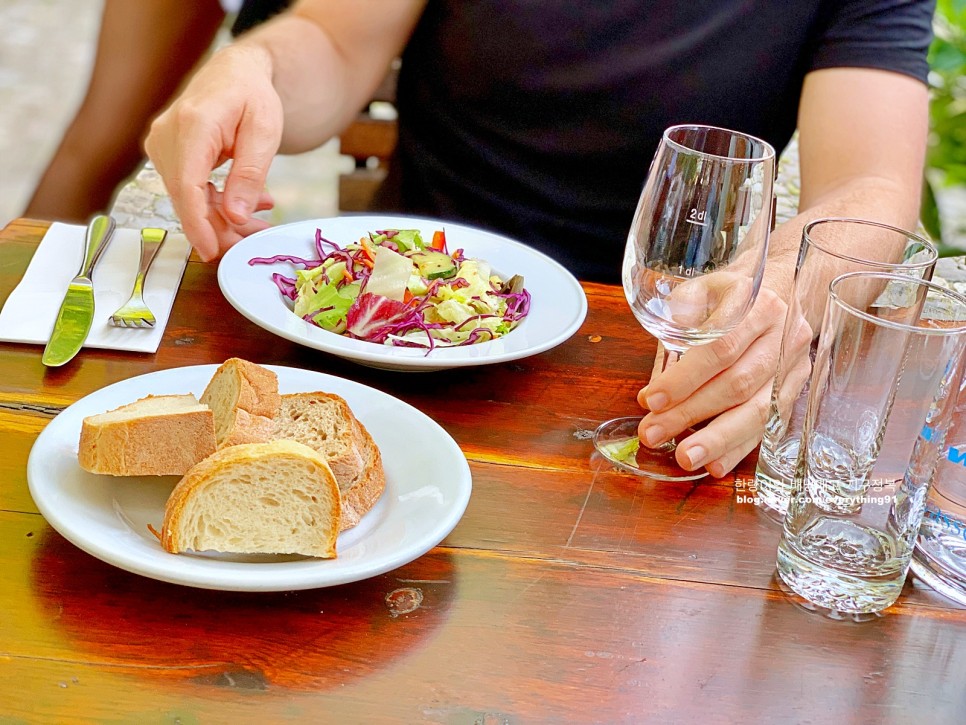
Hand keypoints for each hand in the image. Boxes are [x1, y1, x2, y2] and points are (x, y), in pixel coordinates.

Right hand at [144, 45, 282, 260]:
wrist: (235, 73)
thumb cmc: (253, 96)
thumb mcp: (265, 133)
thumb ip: (250, 175)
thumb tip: (235, 217)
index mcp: (193, 125)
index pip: (186, 186)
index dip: (197, 224)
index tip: (210, 252)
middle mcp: (167, 134)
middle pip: (186, 198)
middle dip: (219, 228)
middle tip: (254, 241)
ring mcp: (162, 145)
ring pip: (188, 198)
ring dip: (222, 218)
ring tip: (261, 223)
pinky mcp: (167, 154)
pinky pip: (189, 190)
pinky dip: (216, 204)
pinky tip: (247, 208)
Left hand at [636, 285, 789, 476]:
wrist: (786, 286)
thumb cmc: (733, 292)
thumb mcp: (704, 287)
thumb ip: (680, 319)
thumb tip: (656, 371)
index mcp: (759, 305)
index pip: (721, 347)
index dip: (685, 378)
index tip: (652, 399)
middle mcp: (785, 336)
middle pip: (737, 383)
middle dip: (691, 414)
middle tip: (653, 434)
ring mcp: (796, 366)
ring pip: (759, 410)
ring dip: (718, 439)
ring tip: (685, 458)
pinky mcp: (796, 390)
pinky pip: (769, 425)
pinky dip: (740, 447)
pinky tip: (715, 464)